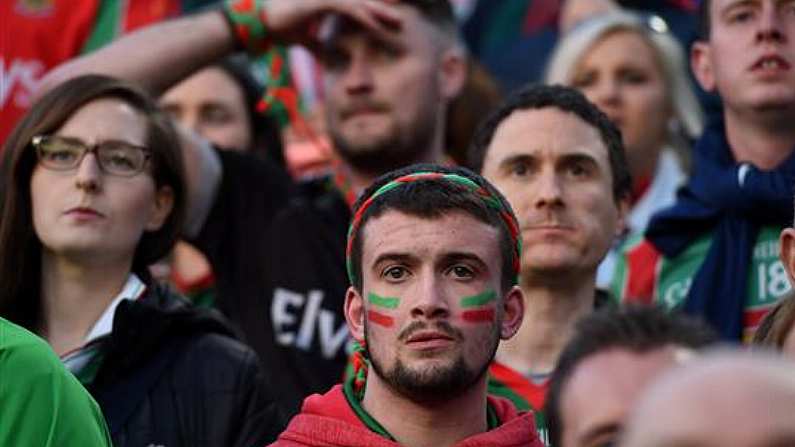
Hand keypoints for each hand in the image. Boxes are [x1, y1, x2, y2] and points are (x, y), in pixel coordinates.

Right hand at [264, 0, 402, 47]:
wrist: (259, 22)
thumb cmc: (278, 26)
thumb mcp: (305, 38)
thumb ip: (318, 44)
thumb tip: (327, 56)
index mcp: (328, 2)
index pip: (357, 6)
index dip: (375, 12)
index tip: (392, 21)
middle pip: (363, 2)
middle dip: (384, 10)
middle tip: (403, 20)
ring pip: (360, 3)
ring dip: (380, 12)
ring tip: (398, 22)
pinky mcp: (321, 1)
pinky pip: (348, 8)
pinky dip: (363, 16)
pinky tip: (376, 24)